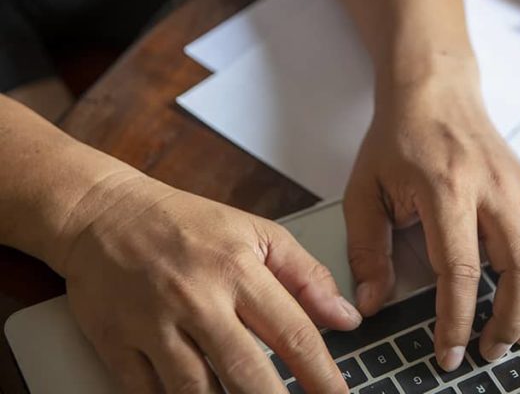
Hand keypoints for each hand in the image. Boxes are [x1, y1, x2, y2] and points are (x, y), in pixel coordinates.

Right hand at [62, 176, 360, 393]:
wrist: (102, 214)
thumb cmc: (186, 224)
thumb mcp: (257, 233)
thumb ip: (306, 276)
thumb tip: (347, 317)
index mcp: (238, 270)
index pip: (294, 333)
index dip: (322, 375)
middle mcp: (197, 300)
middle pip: (246, 372)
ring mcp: (153, 326)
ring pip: (195, 391)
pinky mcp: (116, 345)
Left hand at [344, 66, 519, 370]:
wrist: (434, 88)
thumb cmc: (398, 138)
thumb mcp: (364, 189)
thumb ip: (366, 249)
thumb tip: (372, 302)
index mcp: (446, 189)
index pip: (460, 270)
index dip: (456, 320)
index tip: (448, 352)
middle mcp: (491, 189)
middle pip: (519, 268)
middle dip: (509, 321)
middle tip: (489, 350)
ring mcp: (517, 187)